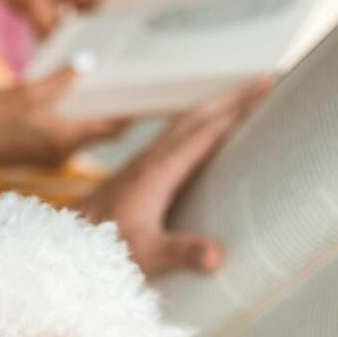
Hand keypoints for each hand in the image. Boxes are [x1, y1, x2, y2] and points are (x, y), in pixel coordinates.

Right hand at [0, 68, 130, 167]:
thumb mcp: (27, 92)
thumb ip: (59, 80)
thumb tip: (86, 64)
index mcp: (66, 136)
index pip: (112, 128)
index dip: (132, 115)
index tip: (150, 100)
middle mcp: (65, 152)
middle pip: (102, 133)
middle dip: (116, 114)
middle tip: (129, 89)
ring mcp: (54, 158)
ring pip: (86, 136)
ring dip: (94, 118)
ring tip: (102, 91)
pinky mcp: (44, 158)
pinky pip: (70, 140)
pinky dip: (77, 124)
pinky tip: (72, 106)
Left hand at [77, 78, 272, 276]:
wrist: (68, 241)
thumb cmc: (106, 247)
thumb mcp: (148, 253)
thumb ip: (181, 252)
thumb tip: (218, 258)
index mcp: (161, 169)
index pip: (208, 128)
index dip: (240, 107)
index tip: (267, 86)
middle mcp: (154, 157)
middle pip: (200, 115)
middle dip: (235, 95)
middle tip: (268, 78)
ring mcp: (145, 161)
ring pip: (186, 121)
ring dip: (216, 105)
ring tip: (244, 96)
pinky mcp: (140, 170)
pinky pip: (176, 135)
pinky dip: (197, 123)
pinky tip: (202, 129)